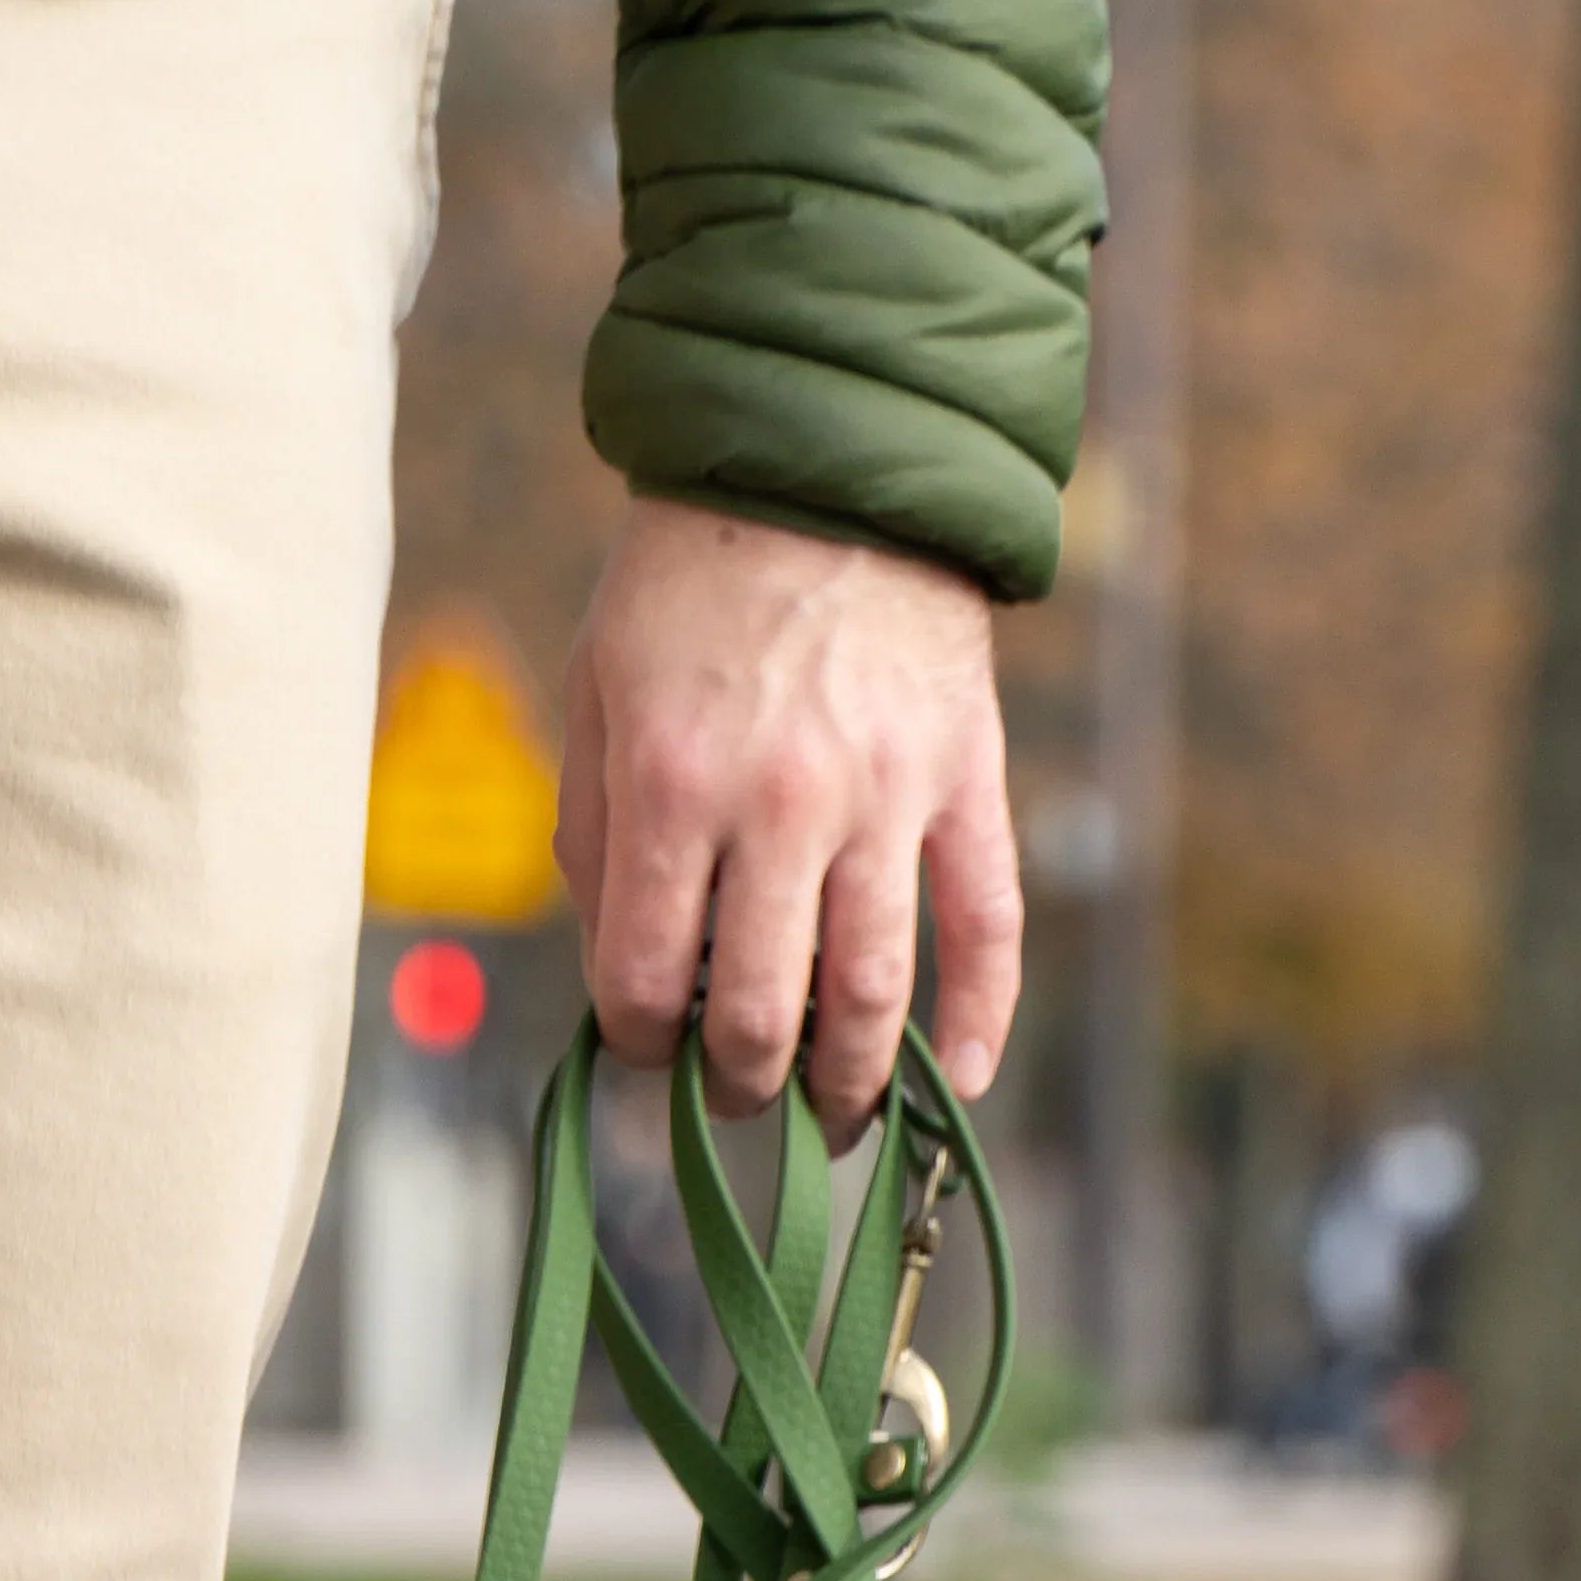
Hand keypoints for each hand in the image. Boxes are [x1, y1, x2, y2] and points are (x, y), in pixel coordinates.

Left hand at [560, 499, 1024, 1140]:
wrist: (823, 466)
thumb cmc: (690, 587)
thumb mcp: (598, 689)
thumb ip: (593, 831)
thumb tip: (618, 966)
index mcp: (673, 781)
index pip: (646, 975)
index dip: (637, 1040)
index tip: (646, 1047)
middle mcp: (781, 803)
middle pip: (764, 1013)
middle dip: (740, 1085)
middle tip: (734, 1095)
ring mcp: (885, 798)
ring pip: (874, 996)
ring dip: (848, 1084)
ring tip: (829, 1114)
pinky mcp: (965, 784)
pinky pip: (987, 928)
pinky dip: (981, 1021)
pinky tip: (960, 1084)